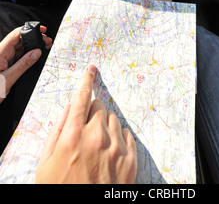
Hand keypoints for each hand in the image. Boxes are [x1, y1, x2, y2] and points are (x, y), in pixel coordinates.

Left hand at [0, 25, 51, 102]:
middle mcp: (1, 52)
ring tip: (44, 46)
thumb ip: (23, 64)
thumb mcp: (8, 78)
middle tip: (46, 41)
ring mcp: (3, 58)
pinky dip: (27, 54)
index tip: (40, 29)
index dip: (28, 30)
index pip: (15, 35)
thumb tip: (36, 52)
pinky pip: (18, 55)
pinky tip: (35, 55)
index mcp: (0, 52)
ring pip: (20, 48)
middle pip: (19, 40)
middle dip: (33, 39)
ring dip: (32, 47)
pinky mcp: (5, 63)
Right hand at [36, 64, 136, 183]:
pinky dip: (117, 138)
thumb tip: (69, 109)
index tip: (90, 70)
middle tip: (84, 131)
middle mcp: (97, 137)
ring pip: (112, 119)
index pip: (82, 98)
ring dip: (104, 126)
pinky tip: (108, 153)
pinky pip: (126, 134)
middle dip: (91, 113)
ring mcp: (116, 148)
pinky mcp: (130, 159)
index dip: (86, 80)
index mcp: (73, 136)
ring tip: (95, 147)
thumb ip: (56, 131)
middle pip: (99, 107)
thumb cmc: (61, 189)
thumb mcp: (46, 164)